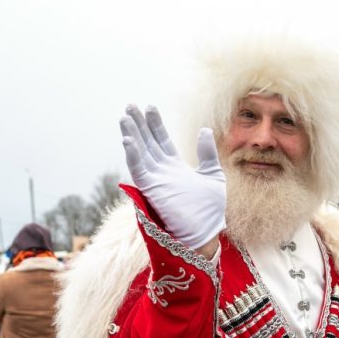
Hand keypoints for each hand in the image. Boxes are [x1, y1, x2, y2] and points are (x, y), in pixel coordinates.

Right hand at [120, 105, 225, 251]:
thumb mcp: (213, 175)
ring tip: (125, 117)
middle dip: (139, 125)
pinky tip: (127, 140)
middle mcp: (162, 172)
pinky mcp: (151, 190)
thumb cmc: (211, 209)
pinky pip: (138, 170)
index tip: (150, 107)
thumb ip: (207, 153)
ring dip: (131, 135)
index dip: (155, 125)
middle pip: (147, 143)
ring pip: (140, 153)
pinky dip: (132, 155)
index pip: (162, 141)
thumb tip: (205, 130)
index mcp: (175, 168)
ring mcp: (156, 180)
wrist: (206, 231)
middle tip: (131, 106)